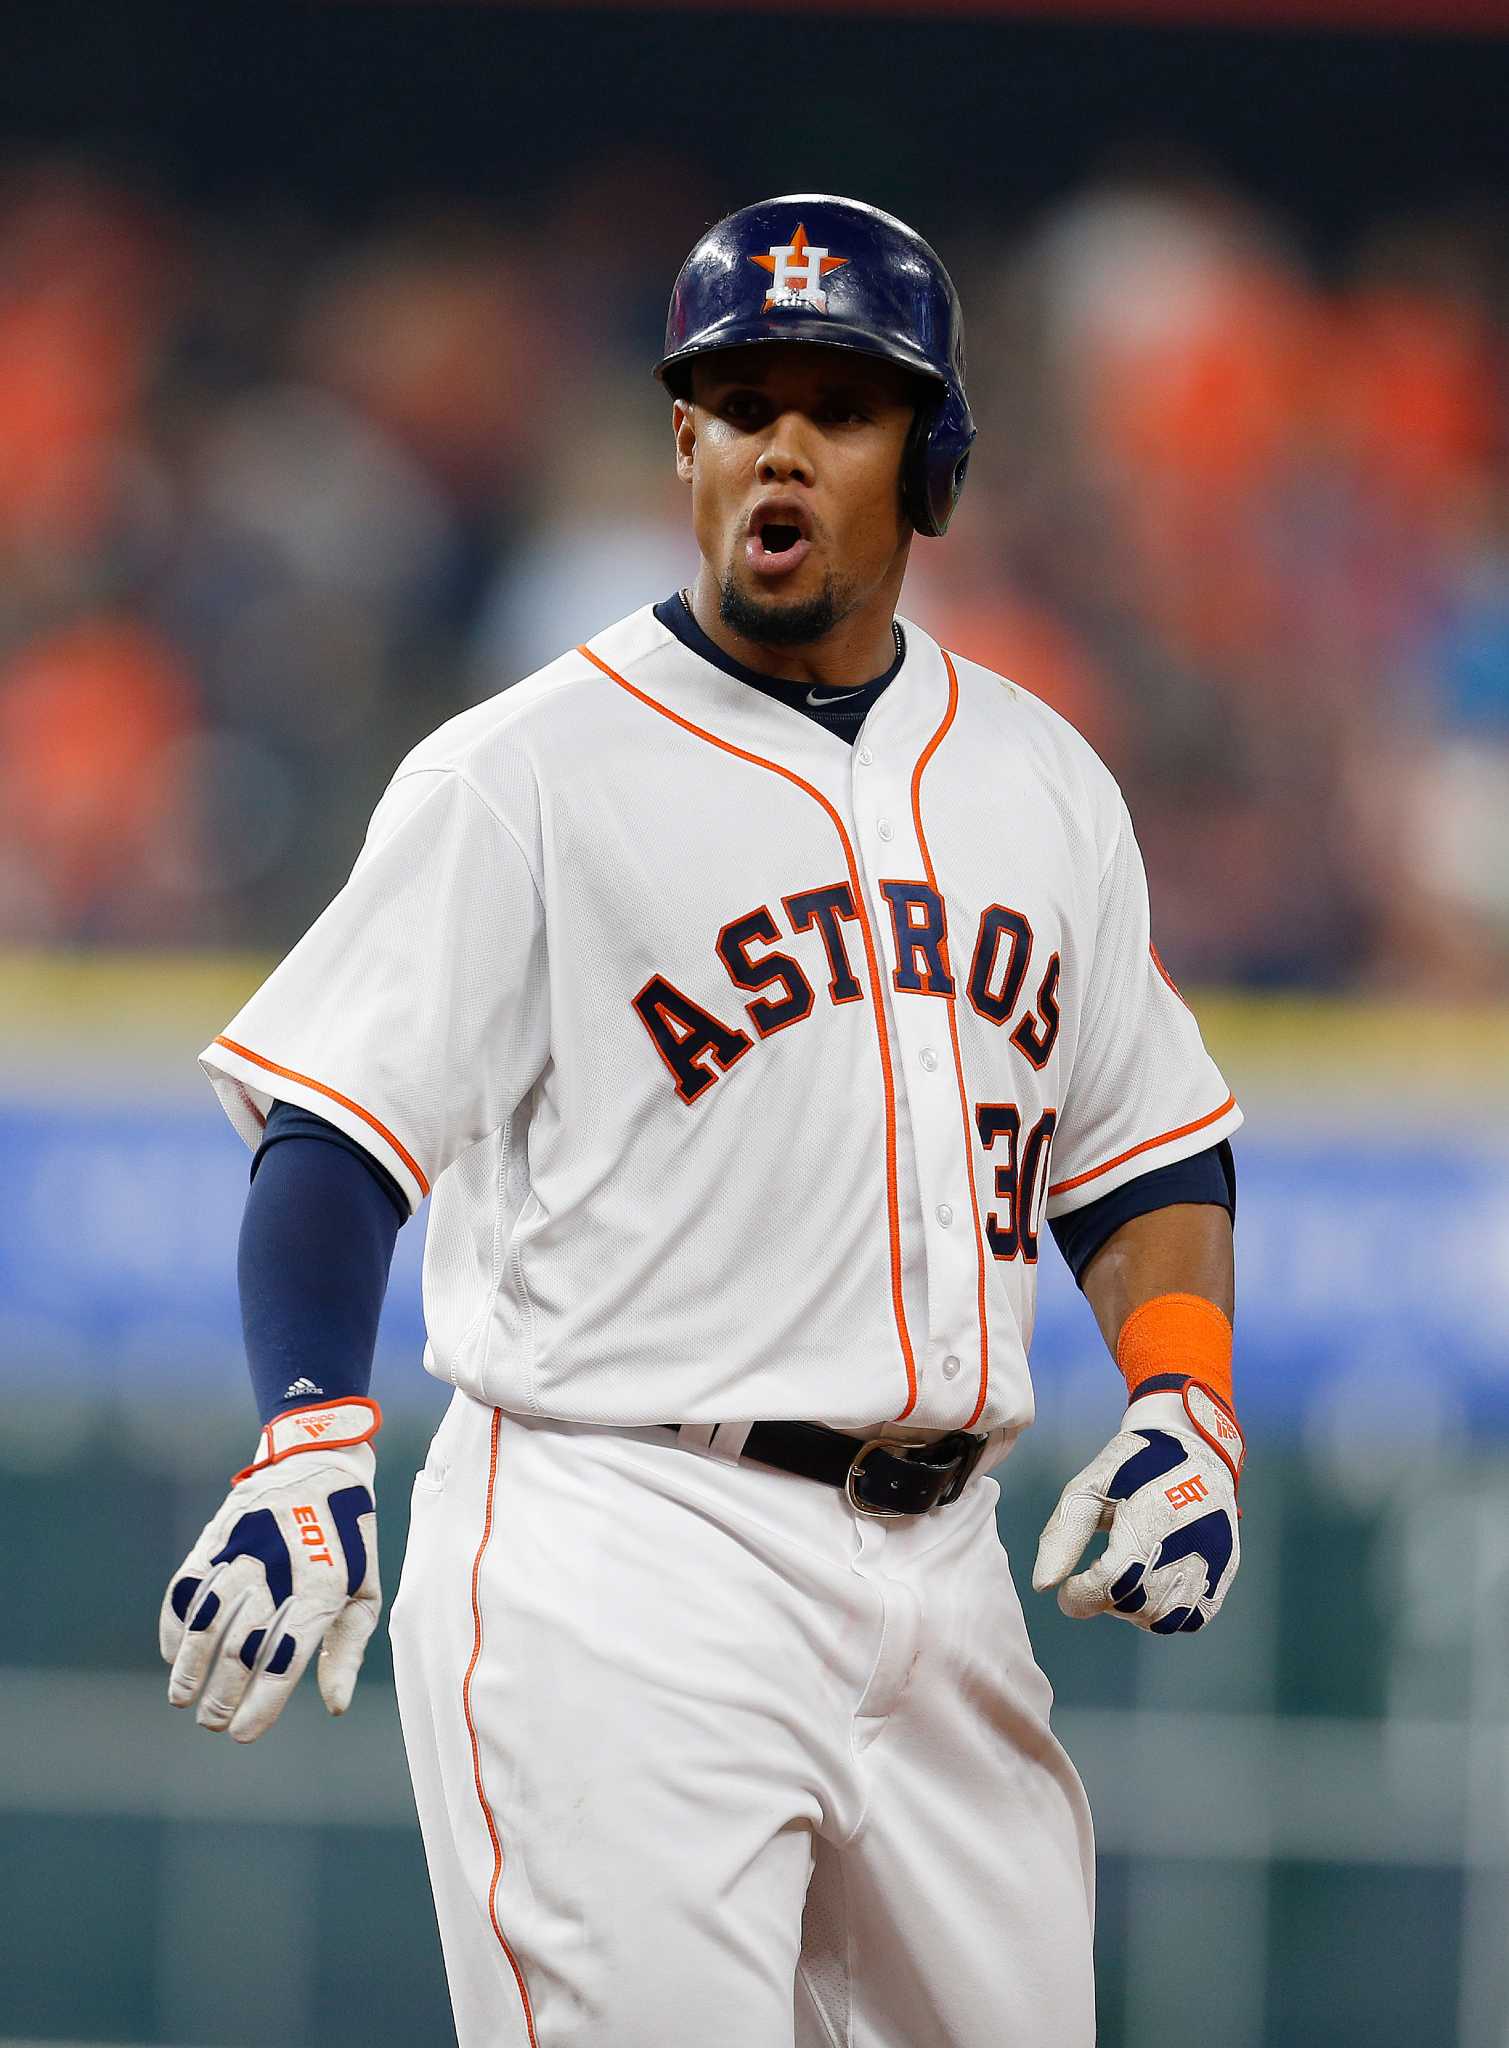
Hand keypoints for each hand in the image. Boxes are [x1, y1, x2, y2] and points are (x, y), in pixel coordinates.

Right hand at [159, 1398, 381, 1741]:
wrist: (321, 1460)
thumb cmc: (350, 1537)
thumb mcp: (365, 1589)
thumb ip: (347, 1649)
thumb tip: (334, 1706)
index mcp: (324, 1587)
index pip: (286, 1657)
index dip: (262, 1702)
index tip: (243, 1734)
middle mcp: (281, 1569)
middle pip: (241, 1646)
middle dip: (221, 1694)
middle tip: (212, 1722)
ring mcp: (245, 1549)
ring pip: (207, 1620)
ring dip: (190, 1666)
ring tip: (183, 1698)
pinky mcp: (218, 1535)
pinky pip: (188, 1586)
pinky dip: (175, 1623)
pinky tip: (173, 1653)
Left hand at [1032, 1384, 1242, 1635]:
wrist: (1193, 1444)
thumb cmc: (1132, 1465)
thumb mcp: (1088, 1487)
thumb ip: (1063, 1535)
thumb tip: (1043, 1585)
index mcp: (1149, 1518)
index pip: (1110, 1584)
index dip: (1080, 1597)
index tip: (1068, 1591)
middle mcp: (1188, 1543)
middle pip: (1136, 1604)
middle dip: (1105, 1600)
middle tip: (1095, 1577)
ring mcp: (1213, 1559)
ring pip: (1165, 1618)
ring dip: (1134, 1611)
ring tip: (1123, 1583)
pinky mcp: (1226, 1568)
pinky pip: (1194, 1616)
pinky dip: (1166, 1613)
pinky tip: (1149, 1589)